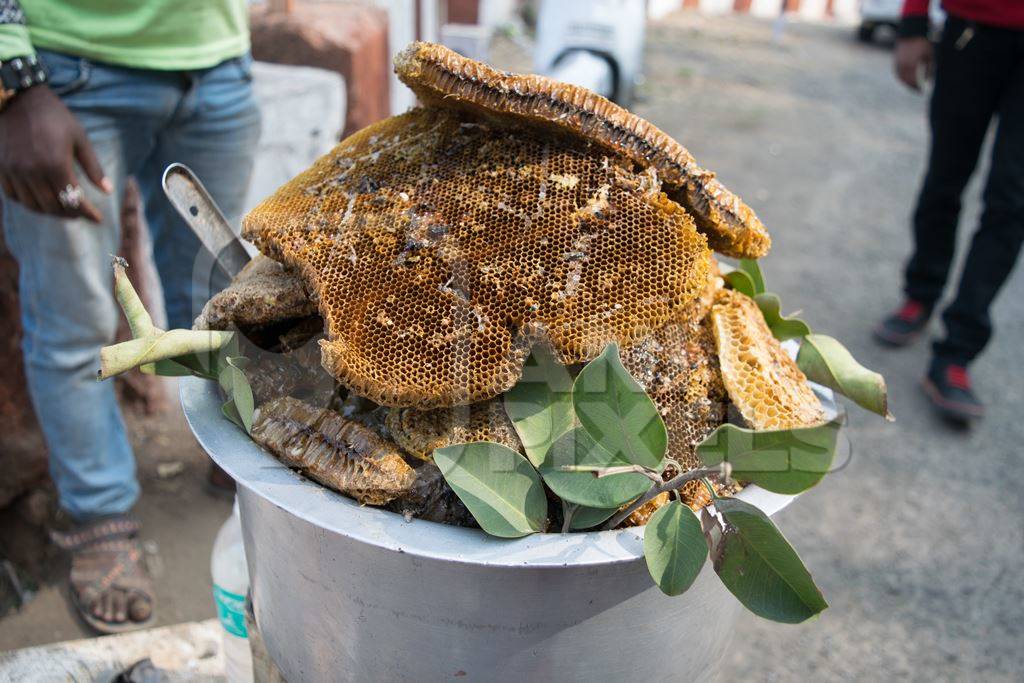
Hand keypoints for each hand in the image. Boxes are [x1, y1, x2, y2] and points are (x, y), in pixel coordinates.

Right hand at [0, 85, 111, 222]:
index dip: (87, 213)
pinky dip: (28, 203)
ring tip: (63, 209)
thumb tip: (107, 190)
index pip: (73, 200)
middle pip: (53, 207)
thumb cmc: (54, 116)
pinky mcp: (2, 168)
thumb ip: (93, 167)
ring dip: (50, 212)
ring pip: (33, 205)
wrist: (18, 99)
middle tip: (81, 214)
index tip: (98, 218)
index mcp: (56, 165)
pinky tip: (40, 200)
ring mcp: (14, 171)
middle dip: (70, 214)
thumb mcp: (80, 138)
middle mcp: (33, 172)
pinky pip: (14, 196)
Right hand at [894, 37, 933, 91]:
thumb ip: (929, 68)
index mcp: (912, 65)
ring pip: (900, 78)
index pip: (913, 80)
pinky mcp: (896, 61)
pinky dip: (901, 78)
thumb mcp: (929, 55)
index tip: (922, 91)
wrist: (911, 33)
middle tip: (917, 91)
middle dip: (912, 87)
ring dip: (906, 83)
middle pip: (906, 81)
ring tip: (912, 87)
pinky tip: (906, 80)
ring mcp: (898, 64)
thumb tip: (928, 80)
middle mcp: (903, 66)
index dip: (917, 87)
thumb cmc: (923, 44)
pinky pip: (897, 73)